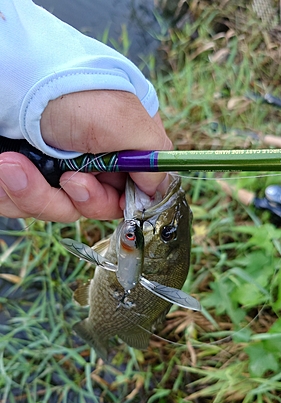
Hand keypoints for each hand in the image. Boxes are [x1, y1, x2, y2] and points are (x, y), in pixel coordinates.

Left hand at [0, 90, 171, 221]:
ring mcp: (58, 171)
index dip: (125, 204)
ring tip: (13, 166)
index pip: (132, 193)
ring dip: (36, 193)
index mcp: (122, 150)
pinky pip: (25, 204)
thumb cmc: (75, 92)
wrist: (16, 77)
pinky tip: (7, 167)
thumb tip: (158, 190)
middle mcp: (92, 163)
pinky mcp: (28, 178)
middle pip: (96, 206)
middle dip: (82, 198)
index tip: (119, 203)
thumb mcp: (126, 121)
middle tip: (68, 178)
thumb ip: (153, 159)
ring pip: (57, 210)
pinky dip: (13, 191)